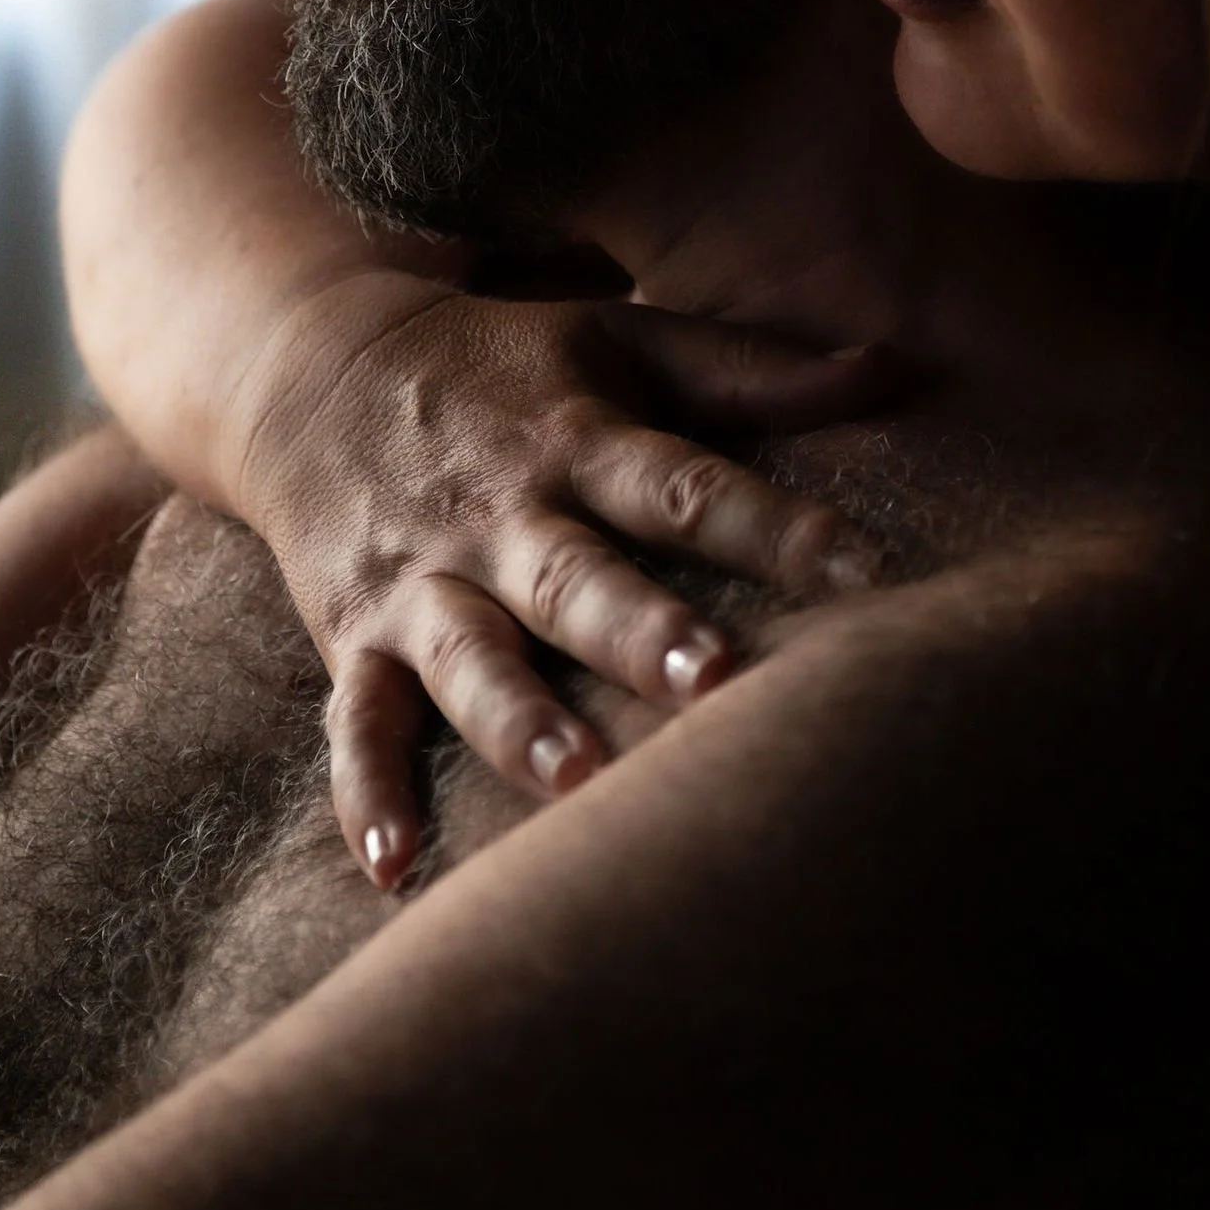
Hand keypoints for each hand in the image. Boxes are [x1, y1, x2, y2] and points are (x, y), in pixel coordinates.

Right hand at [226, 270, 887, 883]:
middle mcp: (503, 516)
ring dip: (520, 718)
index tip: (865, 572)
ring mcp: (423, 582)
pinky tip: (394, 865)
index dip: (779, 527)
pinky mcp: (356, 636)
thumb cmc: (508, 366)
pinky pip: (356, 721)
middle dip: (644, 633)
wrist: (314, 366)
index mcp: (582, 443)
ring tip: (578, 781)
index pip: (692, 487)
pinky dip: (367, 792)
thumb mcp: (624, 344)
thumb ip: (754, 370)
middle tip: (718, 682)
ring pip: (470, 657)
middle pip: (578, 580)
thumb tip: (895, 367)